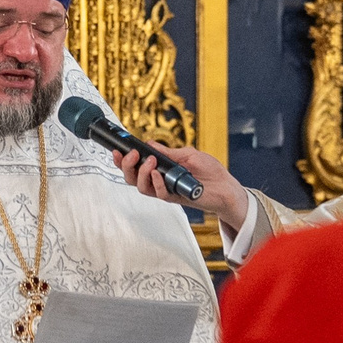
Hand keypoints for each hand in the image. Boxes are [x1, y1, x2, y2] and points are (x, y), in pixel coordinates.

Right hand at [112, 142, 249, 230]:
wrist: (225, 187)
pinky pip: (158, 193)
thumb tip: (150, 144)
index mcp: (160, 167)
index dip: (122, 159)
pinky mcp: (174, 198)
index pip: (135, 165)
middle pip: (131, 177)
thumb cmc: (209, 171)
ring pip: (141, 187)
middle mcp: (159, 180)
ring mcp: (165, 189)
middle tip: (132, 154)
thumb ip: (168, 152)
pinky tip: (159, 174)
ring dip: (141, 173)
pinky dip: (156, 183)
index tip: (117, 149)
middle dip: (126, 165)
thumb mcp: (188, 154)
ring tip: (150, 162)